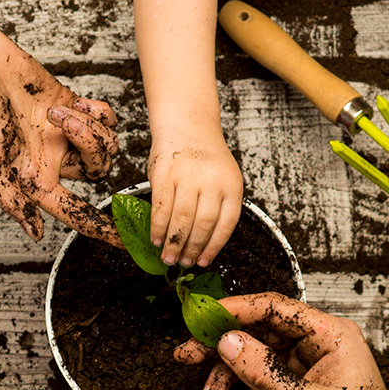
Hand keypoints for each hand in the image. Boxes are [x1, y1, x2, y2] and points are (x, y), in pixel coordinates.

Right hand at [0, 36, 121, 246]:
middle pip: (98, 171)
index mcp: (32, 178)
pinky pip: (105, 119)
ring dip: (90, 125)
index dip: (100, 228)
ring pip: (105, 144)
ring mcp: (64, 133)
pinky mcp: (70, 107)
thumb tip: (34, 232)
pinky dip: (98, 112)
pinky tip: (75, 102)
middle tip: (64, 121)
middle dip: (91, 146)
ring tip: (59, 110)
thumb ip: (11, 197)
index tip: (124, 242)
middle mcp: (51, 159)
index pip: (73, 211)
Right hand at [147, 130, 241, 267]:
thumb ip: (216, 205)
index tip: (203, 262)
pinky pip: (161, 207)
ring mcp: (188, 176)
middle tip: (181, 263)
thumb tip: (200, 244)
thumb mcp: (221, 179)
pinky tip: (156, 238)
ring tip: (168, 256)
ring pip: (182, 219)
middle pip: (203, 224)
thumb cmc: (203, 159)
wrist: (187, 126)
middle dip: (191, 248)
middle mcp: (212, 180)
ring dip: (173, 242)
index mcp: (232, 185)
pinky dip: (158, 227)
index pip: (226, 224)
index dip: (213, 247)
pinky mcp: (166, 174)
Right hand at [174, 293, 388, 389]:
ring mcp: (309, 370)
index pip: (274, 308)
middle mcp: (320, 347)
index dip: (233, 310)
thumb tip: (228, 342)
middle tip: (188, 356)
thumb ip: (263, 371)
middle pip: (259, 335)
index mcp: (332, 336)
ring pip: (256, 365)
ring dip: (229, 385)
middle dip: (222, 351)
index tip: (201, 318)